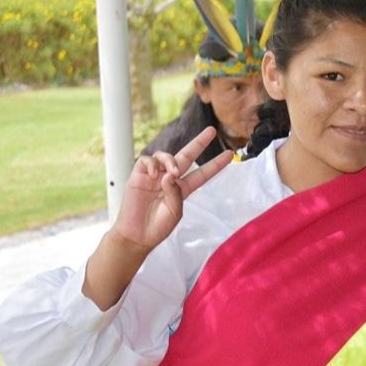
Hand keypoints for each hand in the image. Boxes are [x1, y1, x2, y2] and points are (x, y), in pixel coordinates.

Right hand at [111, 127, 230, 252]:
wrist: (136, 235)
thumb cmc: (157, 227)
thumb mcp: (175, 212)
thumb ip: (176, 193)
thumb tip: (170, 174)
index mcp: (183, 189)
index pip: (202, 173)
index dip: (215, 164)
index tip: (229, 155)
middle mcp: (170, 179)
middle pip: (187, 156)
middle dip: (199, 143)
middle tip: (211, 130)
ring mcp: (154, 176)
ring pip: (165, 156)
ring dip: (171, 160)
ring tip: (172, 172)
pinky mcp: (138, 175)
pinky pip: (146, 160)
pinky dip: (151, 163)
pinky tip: (154, 174)